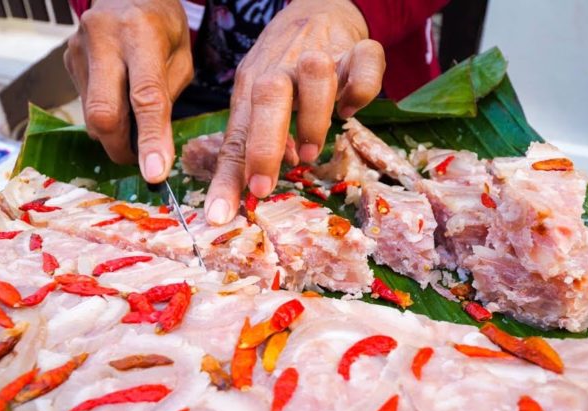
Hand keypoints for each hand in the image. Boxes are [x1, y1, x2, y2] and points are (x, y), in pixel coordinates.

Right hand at [64, 0, 192, 182]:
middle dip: (121, 148)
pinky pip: (85, 105)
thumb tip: (153, 145)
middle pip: (104, 115)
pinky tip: (119, 104)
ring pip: (91, 116)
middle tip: (141, 161)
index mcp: (140, 33)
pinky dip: (106, 117)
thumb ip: (167, 96)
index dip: (151, 139)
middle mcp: (102, 39)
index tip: (155, 174)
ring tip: (135, 125)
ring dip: (114, 134)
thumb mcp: (181, 55)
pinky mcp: (67, 61)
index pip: (145, 97)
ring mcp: (78, 51)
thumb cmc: (162, 25)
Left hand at [204, 0, 384, 223]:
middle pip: (268, 95)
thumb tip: (252, 184)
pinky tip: (350, 110)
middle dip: (264, 144)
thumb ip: (255, 138)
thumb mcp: (258, 99)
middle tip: (263, 186)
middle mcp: (283, 68)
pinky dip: (362, 89)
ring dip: (312, 117)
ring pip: (316, 73)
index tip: (221, 213)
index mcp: (253, 85)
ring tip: (310, 151)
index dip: (228, 174)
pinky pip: (366, 63)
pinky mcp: (359, 51)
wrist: (321, 8)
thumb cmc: (285, 67)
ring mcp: (322, 55)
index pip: (236, 132)